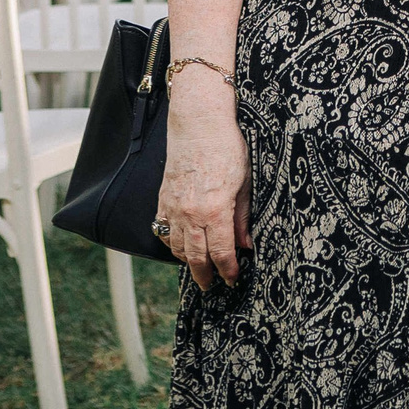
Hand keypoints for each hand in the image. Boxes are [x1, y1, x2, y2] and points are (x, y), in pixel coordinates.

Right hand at [158, 84, 249, 288]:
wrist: (198, 124)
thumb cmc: (226, 147)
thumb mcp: (245, 182)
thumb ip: (243, 217)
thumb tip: (246, 244)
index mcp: (214, 210)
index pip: (220, 251)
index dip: (227, 269)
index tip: (232, 279)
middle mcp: (190, 213)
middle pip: (195, 256)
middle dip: (205, 274)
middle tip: (212, 285)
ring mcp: (173, 207)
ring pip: (177, 247)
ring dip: (188, 261)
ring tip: (199, 269)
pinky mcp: (163, 200)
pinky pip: (163, 231)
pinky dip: (172, 243)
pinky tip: (181, 247)